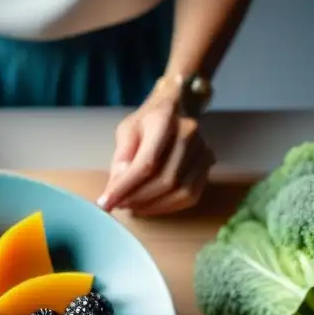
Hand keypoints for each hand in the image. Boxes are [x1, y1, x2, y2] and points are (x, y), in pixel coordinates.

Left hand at [97, 80, 213, 215]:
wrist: (178, 108)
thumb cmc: (148, 121)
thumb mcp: (126, 129)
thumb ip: (121, 155)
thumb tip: (117, 184)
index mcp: (165, 119)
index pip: (147, 162)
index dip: (126, 187)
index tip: (106, 203)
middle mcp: (188, 133)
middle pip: (165, 180)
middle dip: (138, 199)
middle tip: (119, 204)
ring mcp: (202, 149)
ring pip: (179, 191)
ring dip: (152, 206)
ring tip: (132, 206)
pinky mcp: (207, 165)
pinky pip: (190, 196)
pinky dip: (167, 206)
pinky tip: (150, 205)